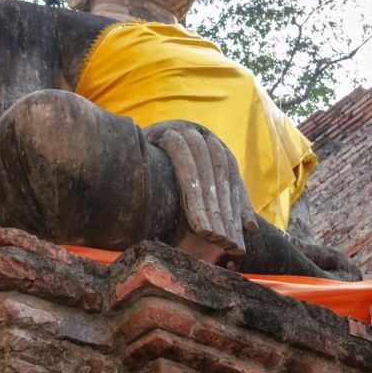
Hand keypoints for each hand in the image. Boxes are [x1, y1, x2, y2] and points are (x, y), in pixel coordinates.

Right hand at [144, 120, 257, 256]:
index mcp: (213, 145)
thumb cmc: (158, 171)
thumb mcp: (193, 188)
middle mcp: (202, 134)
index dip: (236, 210)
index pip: (230, 179)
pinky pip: (184, 161)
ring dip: (208, 205)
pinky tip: (195, 217)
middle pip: (219, 175)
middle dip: (222, 211)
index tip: (237, 242)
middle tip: (224, 242)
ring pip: (203, 170)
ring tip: (209, 235)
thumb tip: (252, 228)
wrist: (119, 145)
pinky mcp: (166, 132)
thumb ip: (222, 202)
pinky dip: (192, 190)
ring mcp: (185, 130)